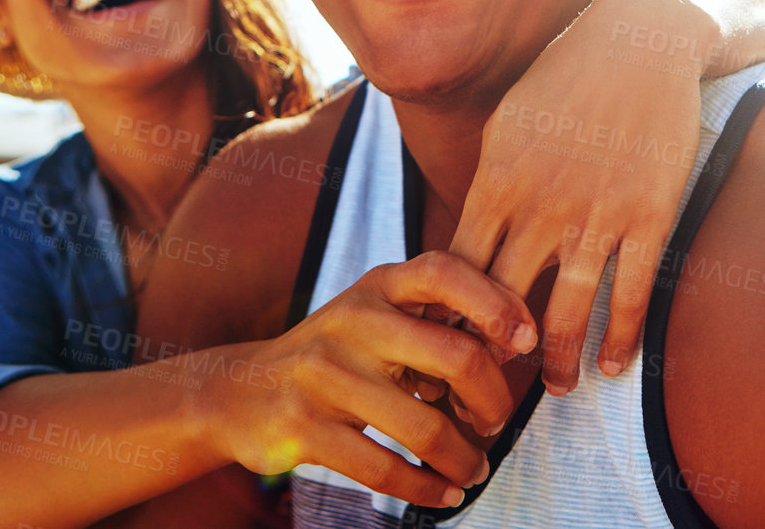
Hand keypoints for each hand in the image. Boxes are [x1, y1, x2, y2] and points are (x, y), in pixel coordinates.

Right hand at [197, 251, 535, 507]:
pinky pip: (384, 468)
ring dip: (463, 456)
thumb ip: (433, 319)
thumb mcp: (375, 315)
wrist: (239, 390)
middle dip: (493, 399)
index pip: (446, 272)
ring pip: (424, 426)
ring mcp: (326, 375)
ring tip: (475, 466)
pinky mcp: (306, 428)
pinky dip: (425, 487)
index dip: (497, 302)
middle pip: (455, 356)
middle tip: (496, 419)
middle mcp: (353, 321)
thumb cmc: (332, 353)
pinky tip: (442, 491)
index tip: (524, 340)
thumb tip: (510, 346)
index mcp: (379, 285)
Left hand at [451, 0, 709, 395]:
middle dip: (488, 359)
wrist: (641, 40)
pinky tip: (613, 364)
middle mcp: (540, 206)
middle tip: (482, 395)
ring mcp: (596, 215)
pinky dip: (621, 337)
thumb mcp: (508, 122)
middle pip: (502, 305)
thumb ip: (489, 182)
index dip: (446, 321)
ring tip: (554, 390)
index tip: (440, 354)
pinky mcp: (648, 216)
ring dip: (557, 363)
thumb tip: (469, 238)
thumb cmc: (567, 76)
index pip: (457, 272)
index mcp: (497, 182)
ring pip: (566, 313)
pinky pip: (631, 294)